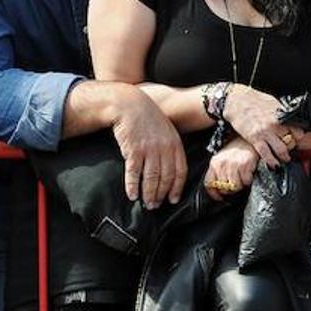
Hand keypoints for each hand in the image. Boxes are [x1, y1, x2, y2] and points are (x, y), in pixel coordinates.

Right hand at [109, 90, 186, 208]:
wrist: (129, 104)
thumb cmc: (147, 118)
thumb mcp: (165, 130)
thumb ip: (169, 147)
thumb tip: (169, 168)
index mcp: (175, 143)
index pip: (180, 171)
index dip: (177, 187)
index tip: (173, 199)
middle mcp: (164, 148)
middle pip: (166, 177)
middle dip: (161, 194)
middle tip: (156, 206)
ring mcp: (149, 149)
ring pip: (151, 178)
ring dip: (149, 194)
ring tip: (147, 204)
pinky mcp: (133, 149)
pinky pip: (134, 173)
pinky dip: (133, 186)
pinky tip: (132, 195)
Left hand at [203, 136, 259, 200]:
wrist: (247, 140)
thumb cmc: (235, 151)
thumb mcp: (222, 159)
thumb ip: (218, 172)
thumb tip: (219, 190)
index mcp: (214, 163)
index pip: (209, 183)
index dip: (214, 194)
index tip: (220, 197)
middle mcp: (222, 164)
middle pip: (223, 188)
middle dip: (230, 190)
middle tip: (235, 184)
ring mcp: (233, 164)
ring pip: (235, 187)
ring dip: (240, 185)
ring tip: (242, 178)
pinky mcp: (245, 165)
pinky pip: (246, 181)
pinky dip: (248, 180)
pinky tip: (248, 173)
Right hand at [223, 85, 301, 167]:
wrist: (237, 100)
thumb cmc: (254, 99)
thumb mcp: (273, 103)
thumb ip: (281, 114)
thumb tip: (289, 120)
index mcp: (281, 116)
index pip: (297, 132)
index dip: (298, 138)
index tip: (296, 140)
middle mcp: (276, 125)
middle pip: (291, 142)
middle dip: (291, 149)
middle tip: (290, 152)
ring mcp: (266, 132)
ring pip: (281, 150)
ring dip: (284, 158)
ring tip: (283, 160)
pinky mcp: (255, 138)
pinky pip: (266, 154)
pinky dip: (271, 161)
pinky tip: (273, 164)